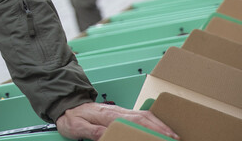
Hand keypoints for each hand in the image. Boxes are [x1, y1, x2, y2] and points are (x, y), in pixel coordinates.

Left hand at [56, 102, 178, 140]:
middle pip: (145, 117)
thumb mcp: (77, 127)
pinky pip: (139, 117)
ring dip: (159, 124)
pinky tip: (158, 129)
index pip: (136, 121)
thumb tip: (108, 135)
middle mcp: (117, 111)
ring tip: (172, 135)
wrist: (66, 105)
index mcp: (109, 115)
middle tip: (176, 138)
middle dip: (162, 127)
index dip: (152, 128)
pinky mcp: (119, 114)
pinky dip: (151, 122)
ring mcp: (119, 111)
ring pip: (144, 115)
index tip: (166, 136)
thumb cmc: (70, 117)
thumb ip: (92, 131)